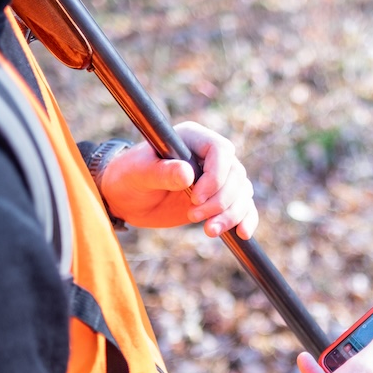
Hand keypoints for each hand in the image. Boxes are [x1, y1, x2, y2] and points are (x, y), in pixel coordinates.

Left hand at [98, 122, 258, 238]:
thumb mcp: (139, 173)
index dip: (215, 176)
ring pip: (242, 192)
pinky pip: (244, 206)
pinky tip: (242, 234)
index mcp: (193, 138)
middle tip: (193, 216)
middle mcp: (210, 156)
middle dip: (220, 200)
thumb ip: (162, 172)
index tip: (196, 198)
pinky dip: (246, 219)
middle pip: (235, 175)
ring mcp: (217, 177)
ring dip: (231, 214)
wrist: (126, 198)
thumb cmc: (128, 177)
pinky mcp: (219, 198)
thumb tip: (187, 173)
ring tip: (209, 231)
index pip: (220, 150)